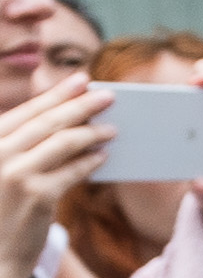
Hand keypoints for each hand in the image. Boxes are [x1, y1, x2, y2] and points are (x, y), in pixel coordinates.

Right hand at [0, 76, 112, 277]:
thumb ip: (20, 151)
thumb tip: (62, 128)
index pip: (23, 113)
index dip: (54, 95)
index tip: (79, 81)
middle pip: (45, 122)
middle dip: (79, 104)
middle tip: (108, 95)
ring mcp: (14, 174)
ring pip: (62, 142)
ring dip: (91, 132)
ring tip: (113, 128)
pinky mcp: (37, 196)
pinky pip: (73, 171)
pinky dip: (90, 161)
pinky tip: (103, 157)